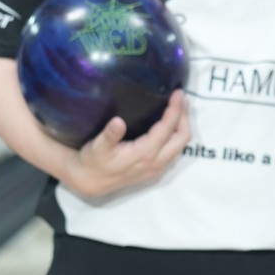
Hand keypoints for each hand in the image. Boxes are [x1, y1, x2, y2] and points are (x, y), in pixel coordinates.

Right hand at [60, 88, 191, 198]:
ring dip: (182, 126)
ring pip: (180, 146)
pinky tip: (171, 125)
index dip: (175, 110)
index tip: (178, 93)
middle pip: (182, 138)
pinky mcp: (155, 170)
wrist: (90, 181)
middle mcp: (155, 162)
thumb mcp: (97, 146)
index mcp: (144, 154)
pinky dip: (177, 136)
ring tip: (179, 108)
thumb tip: (118, 122)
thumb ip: (109, 135)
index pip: (167, 129)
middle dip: (184, 116)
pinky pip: (174, 151)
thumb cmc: (93, 161)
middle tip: (181, 98)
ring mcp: (157, 168)